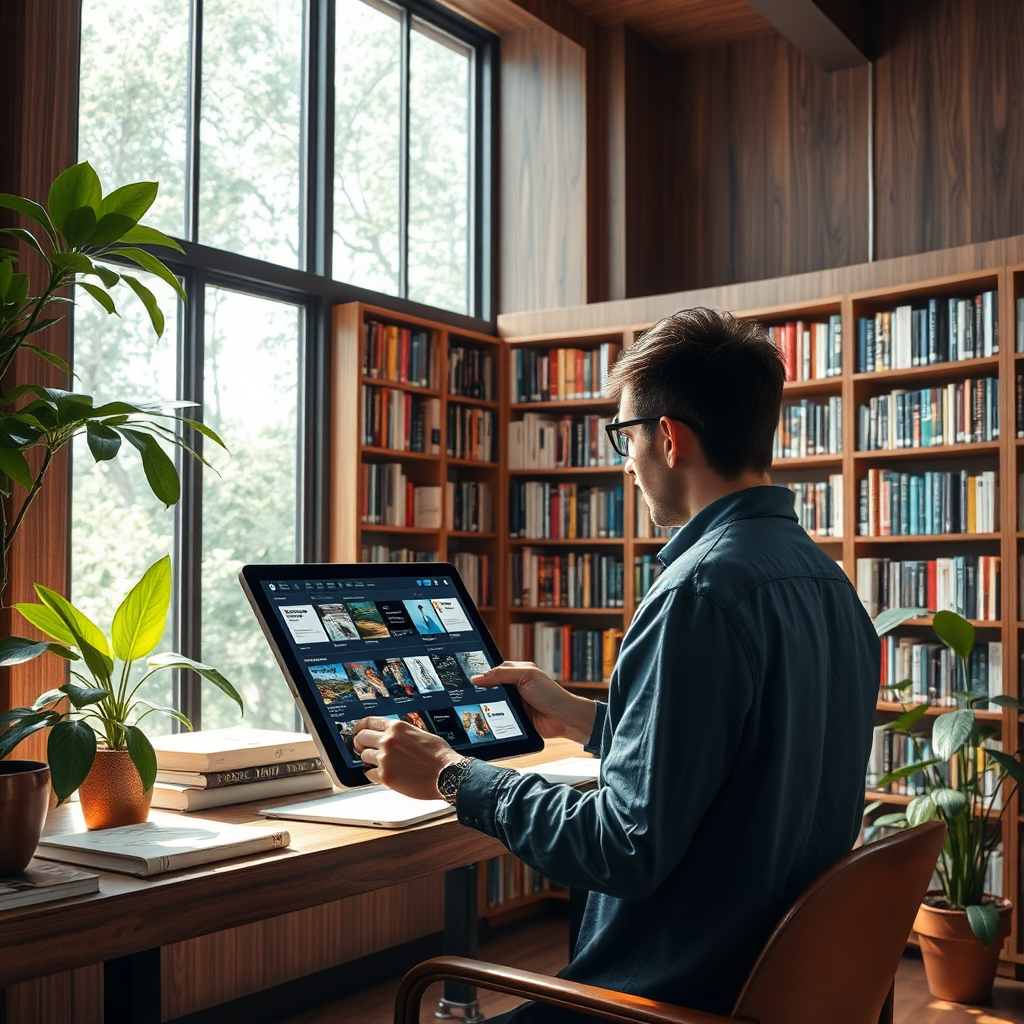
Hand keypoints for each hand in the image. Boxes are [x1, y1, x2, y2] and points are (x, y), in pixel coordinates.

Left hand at [352, 717, 462, 799]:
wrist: (446, 773)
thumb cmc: (438, 755)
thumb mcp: (419, 733)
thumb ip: (401, 733)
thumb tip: (390, 736)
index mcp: (397, 727)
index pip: (367, 722)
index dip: (359, 727)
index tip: (357, 732)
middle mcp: (388, 740)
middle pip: (360, 738)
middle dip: (360, 743)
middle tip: (363, 748)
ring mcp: (385, 758)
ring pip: (363, 756)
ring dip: (369, 760)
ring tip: (380, 764)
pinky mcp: (385, 776)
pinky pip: (368, 773)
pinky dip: (374, 774)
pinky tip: (384, 774)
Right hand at [471, 661, 596, 743]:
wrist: (564, 718)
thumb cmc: (550, 693)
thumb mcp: (526, 676)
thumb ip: (502, 674)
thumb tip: (477, 678)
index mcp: (516, 672)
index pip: (493, 670)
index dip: (480, 673)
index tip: (464, 677)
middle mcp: (513, 687)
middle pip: (489, 688)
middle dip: (479, 691)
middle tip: (463, 695)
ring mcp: (513, 703)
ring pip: (491, 703)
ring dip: (485, 706)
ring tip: (469, 709)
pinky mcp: (513, 719)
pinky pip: (497, 717)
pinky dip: (491, 718)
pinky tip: (482, 720)